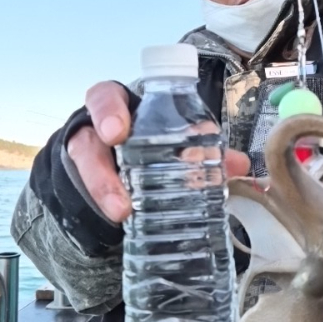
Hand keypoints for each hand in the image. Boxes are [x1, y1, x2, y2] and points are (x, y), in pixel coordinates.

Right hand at [66, 81, 249, 222]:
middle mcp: (94, 133)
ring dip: (104, 197)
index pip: (104, 98)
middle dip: (101, 173)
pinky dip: (101, 209)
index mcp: (120, 109)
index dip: (107, 111)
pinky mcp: (83, 188)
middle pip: (86, 145)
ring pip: (83, 177)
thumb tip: (239, 164)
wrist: (117, 160)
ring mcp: (85, 162)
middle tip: (121, 200)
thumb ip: (203, 147)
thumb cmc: (148, 140)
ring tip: (123, 215)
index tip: (117, 132)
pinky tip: (119, 223)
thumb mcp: (169, 137)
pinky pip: (83, 198)